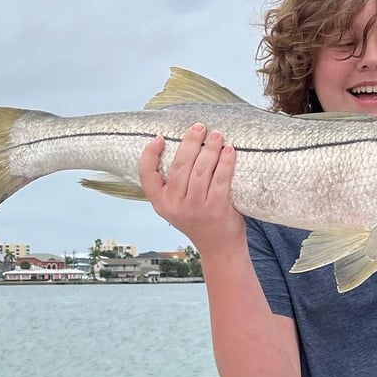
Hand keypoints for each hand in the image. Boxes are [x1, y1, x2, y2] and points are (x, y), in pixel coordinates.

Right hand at [138, 125, 244, 249]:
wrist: (219, 249)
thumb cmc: (201, 222)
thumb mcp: (179, 206)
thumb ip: (176, 186)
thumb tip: (186, 148)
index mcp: (161, 203)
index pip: (146, 175)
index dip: (150, 154)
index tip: (160, 137)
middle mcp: (175, 205)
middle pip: (180, 166)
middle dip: (190, 142)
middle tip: (199, 127)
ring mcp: (195, 207)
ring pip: (201, 170)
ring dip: (209, 148)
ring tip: (216, 135)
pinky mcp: (216, 208)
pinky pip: (220, 179)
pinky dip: (225, 162)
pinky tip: (229, 151)